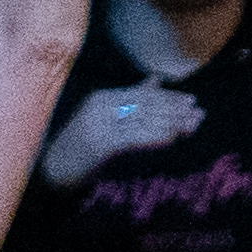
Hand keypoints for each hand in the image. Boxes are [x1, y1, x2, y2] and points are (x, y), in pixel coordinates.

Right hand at [38, 85, 199, 189]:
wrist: (52, 172)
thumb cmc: (80, 146)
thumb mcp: (104, 118)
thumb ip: (130, 98)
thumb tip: (156, 80)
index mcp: (101, 98)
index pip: (141, 94)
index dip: (168, 97)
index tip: (191, 101)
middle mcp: (99, 108)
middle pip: (145, 105)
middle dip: (175, 109)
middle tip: (199, 113)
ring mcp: (97, 125)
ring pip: (144, 121)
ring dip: (172, 124)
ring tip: (193, 126)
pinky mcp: (98, 144)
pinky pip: (134, 137)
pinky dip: (156, 136)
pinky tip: (173, 138)